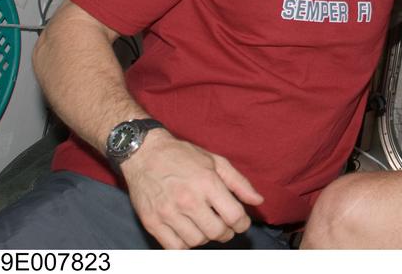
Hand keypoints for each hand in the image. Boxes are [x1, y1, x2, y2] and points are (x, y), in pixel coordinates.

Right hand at [120, 130, 264, 248]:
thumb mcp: (216, 161)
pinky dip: (186, 245)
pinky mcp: (151, 222)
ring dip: (206, 238)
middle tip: (224, 226)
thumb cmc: (183, 156)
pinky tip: (189, 232)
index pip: (234, 216)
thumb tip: (258, 201)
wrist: (144, 153)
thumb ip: (239, 183)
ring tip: (205, 226)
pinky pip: (174, 247)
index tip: (240, 223)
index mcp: (207, 183)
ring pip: (197, 241)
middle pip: (217, 232)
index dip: (242, 224)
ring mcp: (168, 213)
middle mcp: (188, 199)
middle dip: (226, 232)